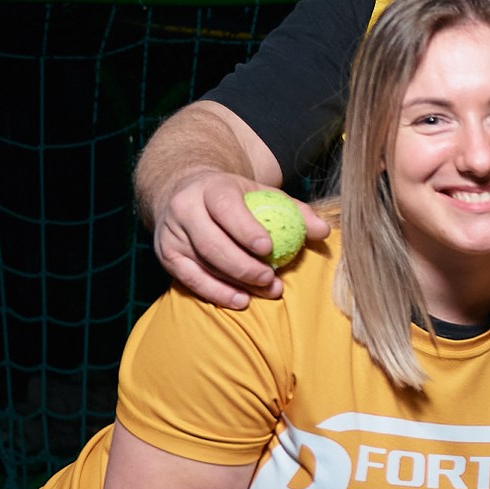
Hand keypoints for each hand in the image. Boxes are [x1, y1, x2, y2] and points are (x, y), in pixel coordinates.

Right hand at [153, 169, 330, 309]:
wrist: (186, 192)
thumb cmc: (236, 198)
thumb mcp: (263, 194)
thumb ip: (296, 211)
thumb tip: (323, 231)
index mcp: (211, 188)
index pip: (225, 208)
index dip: (245, 229)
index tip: (268, 248)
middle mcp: (185, 209)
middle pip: (212, 243)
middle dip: (244, 266)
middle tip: (272, 280)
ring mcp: (171, 234)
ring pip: (201, 264)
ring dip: (234, 283)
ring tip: (265, 292)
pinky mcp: (166, 256)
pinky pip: (190, 280)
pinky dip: (216, 292)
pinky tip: (240, 300)